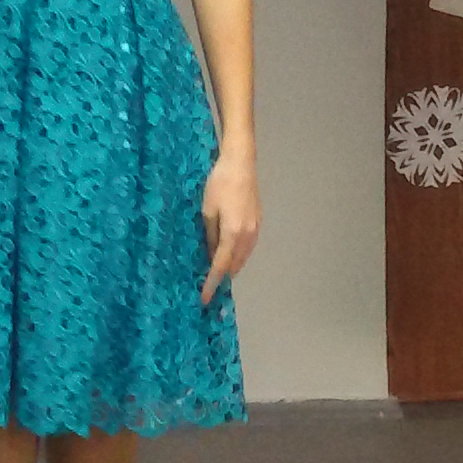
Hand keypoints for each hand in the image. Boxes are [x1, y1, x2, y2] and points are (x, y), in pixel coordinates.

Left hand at [199, 151, 260, 303]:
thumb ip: (210, 236)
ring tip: (218, 274)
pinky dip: (238, 256)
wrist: (241, 164)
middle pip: (235, 265)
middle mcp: (247, 236)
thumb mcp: (207, 211)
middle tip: (208, 287)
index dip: (212, 283)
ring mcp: (255, 230)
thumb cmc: (219, 184)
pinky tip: (229, 255)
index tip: (205, 299)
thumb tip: (211, 254)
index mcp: (233, 234)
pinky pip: (247, 247)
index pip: (221, 266)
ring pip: (243, 257)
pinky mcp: (258, 222)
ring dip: (231, 267)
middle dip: (222, 278)